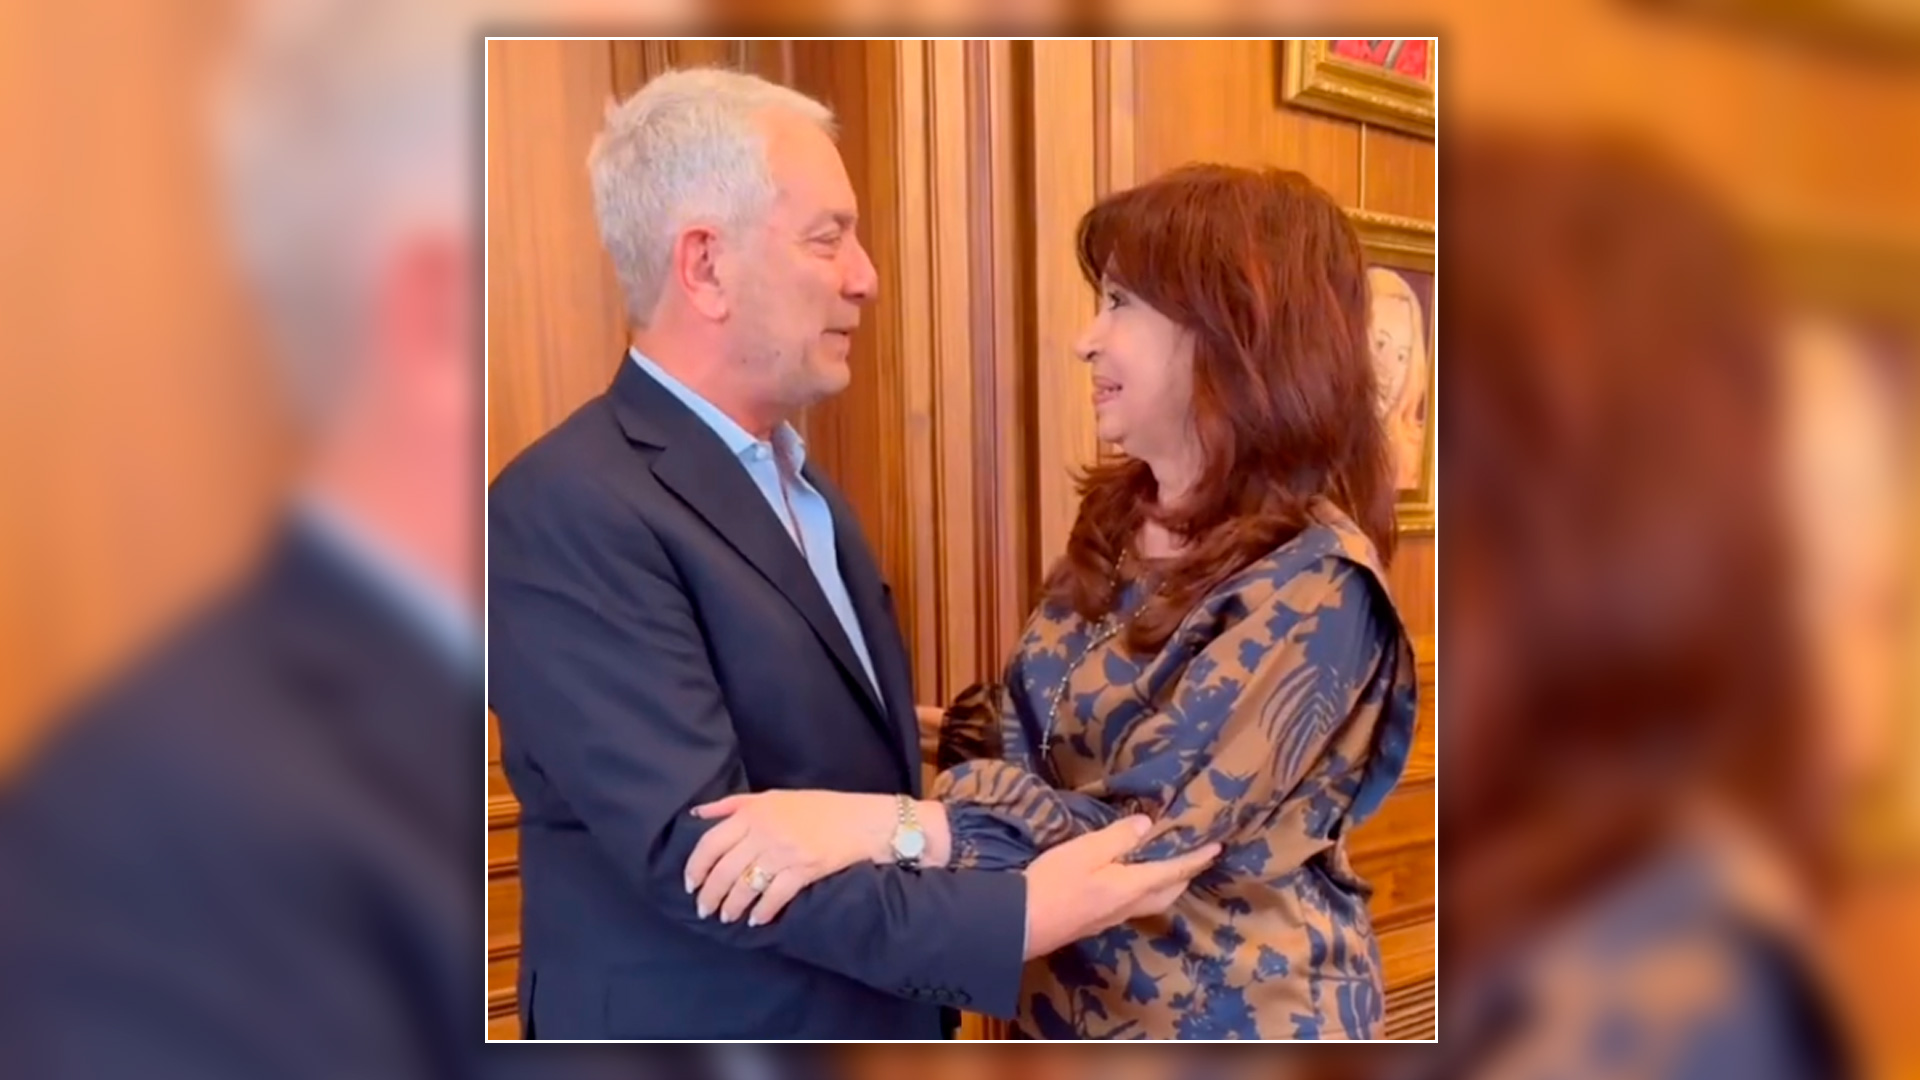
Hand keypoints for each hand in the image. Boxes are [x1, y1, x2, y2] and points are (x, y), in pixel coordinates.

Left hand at [685, 790, 895, 926]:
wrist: (861, 820)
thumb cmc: (818, 807)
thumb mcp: (773, 796)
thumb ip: (734, 805)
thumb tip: (698, 813)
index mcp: (754, 812)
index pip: (711, 842)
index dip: (695, 867)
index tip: (690, 884)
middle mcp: (764, 832)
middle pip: (724, 870)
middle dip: (710, 895)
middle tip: (704, 909)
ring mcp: (784, 852)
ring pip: (746, 886)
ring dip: (732, 906)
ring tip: (726, 916)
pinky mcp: (804, 870)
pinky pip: (775, 896)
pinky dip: (762, 912)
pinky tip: (756, 920)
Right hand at [1021, 816, 1219, 958]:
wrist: (1021, 923)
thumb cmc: (1054, 882)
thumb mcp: (1086, 850)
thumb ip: (1119, 838)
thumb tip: (1149, 826)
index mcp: (1131, 886)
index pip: (1173, 871)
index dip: (1195, 858)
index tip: (1217, 848)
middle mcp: (1128, 905)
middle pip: (1168, 892)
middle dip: (1185, 875)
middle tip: (1195, 859)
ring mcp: (1111, 917)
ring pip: (1152, 901)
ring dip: (1167, 885)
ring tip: (1169, 869)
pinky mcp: (1096, 920)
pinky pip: (1135, 904)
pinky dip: (1146, 890)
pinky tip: (1132, 882)